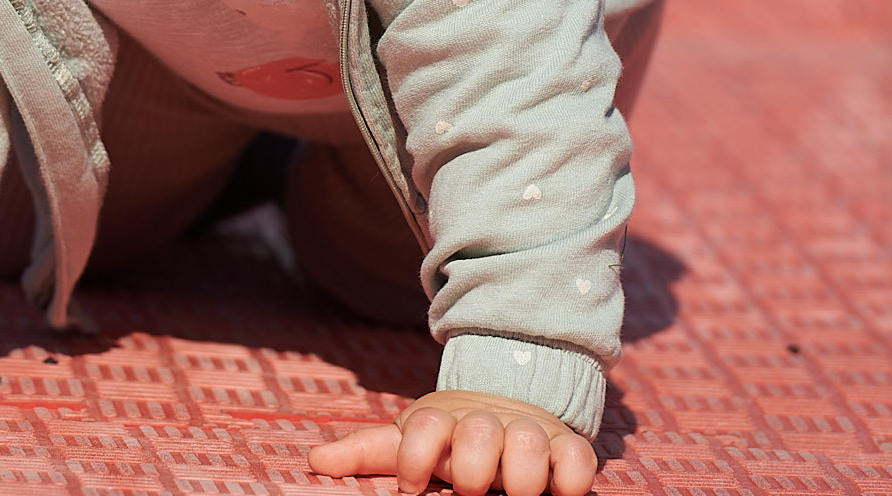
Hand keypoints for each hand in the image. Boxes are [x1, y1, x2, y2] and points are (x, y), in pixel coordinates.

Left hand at [307, 391, 594, 495]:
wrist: (511, 405)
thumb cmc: (451, 441)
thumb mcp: (409, 443)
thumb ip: (366, 453)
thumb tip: (314, 464)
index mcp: (444, 421)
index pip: (425, 426)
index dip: (415, 458)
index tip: (413, 489)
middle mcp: (486, 422)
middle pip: (480, 434)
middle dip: (474, 471)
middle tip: (470, 491)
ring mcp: (529, 432)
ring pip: (529, 443)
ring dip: (520, 477)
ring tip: (511, 494)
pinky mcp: (567, 447)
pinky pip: (577, 461)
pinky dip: (570, 480)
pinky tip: (554, 493)